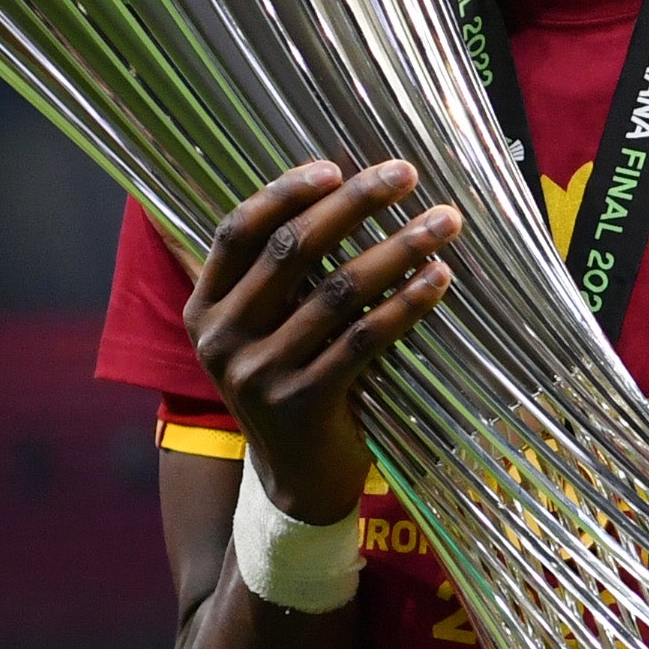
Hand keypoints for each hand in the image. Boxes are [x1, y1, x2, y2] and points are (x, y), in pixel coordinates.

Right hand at [185, 161, 462, 521]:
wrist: (296, 482)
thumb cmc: (291, 383)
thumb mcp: (262, 331)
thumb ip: (278, 277)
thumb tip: (336, 190)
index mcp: (206, 309)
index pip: (237, 231)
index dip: (284, 191)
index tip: (335, 165)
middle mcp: (223, 339)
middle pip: (292, 250)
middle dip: (354, 204)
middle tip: (405, 173)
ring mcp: (261, 375)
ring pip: (338, 292)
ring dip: (398, 248)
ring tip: (443, 222)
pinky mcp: (305, 403)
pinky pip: (365, 339)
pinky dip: (407, 303)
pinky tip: (440, 279)